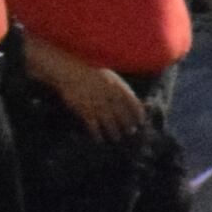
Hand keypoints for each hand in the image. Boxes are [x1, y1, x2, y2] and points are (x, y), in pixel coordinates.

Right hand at [28, 51, 144, 141]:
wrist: (70, 72)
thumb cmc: (91, 72)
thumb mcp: (110, 76)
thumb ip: (121, 88)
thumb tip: (132, 100)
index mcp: (118, 86)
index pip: (133, 103)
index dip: (138, 114)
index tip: (141, 121)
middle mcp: (110, 96)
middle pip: (122, 115)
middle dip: (127, 125)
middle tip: (130, 132)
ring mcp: (97, 104)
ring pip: (109, 122)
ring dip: (114, 132)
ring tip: (117, 138)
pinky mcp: (84, 110)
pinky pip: (92, 125)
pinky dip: (96, 133)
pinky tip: (99, 139)